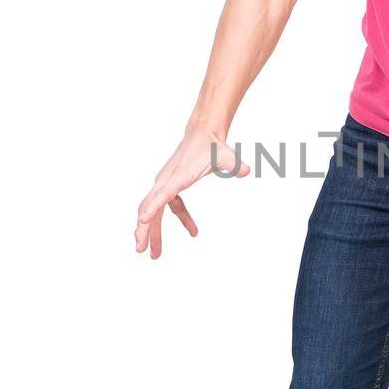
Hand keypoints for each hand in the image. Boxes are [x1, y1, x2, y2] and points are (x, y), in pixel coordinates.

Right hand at [134, 129, 251, 258]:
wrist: (202, 134)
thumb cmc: (212, 146)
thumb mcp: (226, 156)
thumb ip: (234, 164)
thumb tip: (246, 170)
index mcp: (177, 176)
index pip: (162, 194)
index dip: (152, 208)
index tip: (143, 221)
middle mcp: (166, 180)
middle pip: (149, 207)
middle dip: (144, 229)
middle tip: (142, 250)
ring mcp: (166, 184)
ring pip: (154, 211)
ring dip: (154, 232)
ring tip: (156, 254)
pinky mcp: (171, 186)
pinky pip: (170, 207)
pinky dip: (180, 219)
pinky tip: (194, 231)